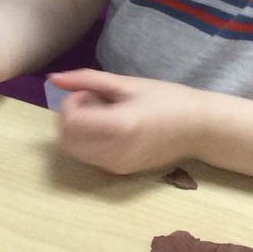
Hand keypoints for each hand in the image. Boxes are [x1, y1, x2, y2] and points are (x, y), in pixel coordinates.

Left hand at [51, 69, 210, 174]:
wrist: (199, 129)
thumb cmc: (167, 99)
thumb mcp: (127, 83)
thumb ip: (87, 80)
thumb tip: (54, 78)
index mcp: (118, 126)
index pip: (69, 122)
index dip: (69, 103)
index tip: (87, 92)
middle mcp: (115, 152)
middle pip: (66, 141)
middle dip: (69, 118)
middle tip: (91, 102)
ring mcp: (117, 167)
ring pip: (75, 151)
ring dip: (76, 131)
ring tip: (101, 114)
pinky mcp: (121, 173)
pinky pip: (89, 158)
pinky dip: (88, 142)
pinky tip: (108, 128)